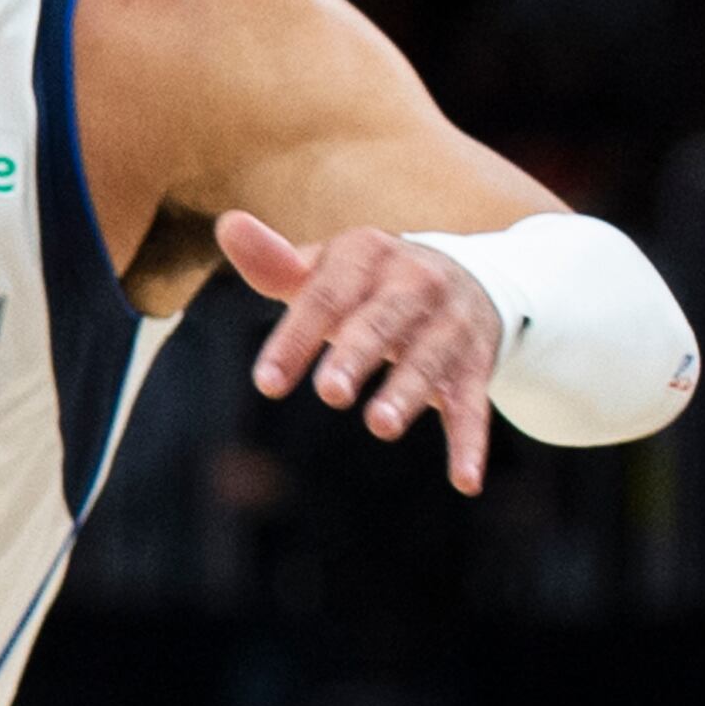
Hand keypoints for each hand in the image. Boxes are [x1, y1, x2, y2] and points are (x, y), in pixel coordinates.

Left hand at [220, 211, 501, 495]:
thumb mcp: (324, 267)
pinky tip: (464, 480)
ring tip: (380, 426)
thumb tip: (227, 225)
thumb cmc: (365, 283)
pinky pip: (474, 403)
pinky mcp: (477, 361)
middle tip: (330, 393)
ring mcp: (452, 322)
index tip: (266, 382)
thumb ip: (274, 261)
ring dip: (408, 393)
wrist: (464, 275)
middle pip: (382, 321)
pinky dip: (469, 441)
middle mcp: (416, 282)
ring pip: (429, 360)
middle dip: (357, 356)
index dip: (295, 338)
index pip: (325, 296)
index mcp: (367, 253)